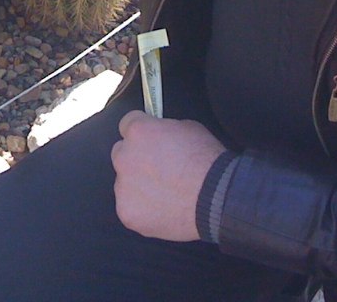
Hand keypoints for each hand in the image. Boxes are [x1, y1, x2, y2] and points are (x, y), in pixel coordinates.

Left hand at [111, 111, 226, 241]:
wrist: (215, 198)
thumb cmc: (206, 160)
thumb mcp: (188, 128)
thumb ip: (165, 130)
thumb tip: (161, 136)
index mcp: (138, 131)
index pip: (127, 124)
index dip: (142, 131)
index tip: (150, 140)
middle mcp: (124, 156)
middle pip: (121, 152)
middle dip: (135, 158)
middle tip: (158, 169)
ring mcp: (123, 187)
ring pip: (124, 182)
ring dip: (138, 184)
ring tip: (165, 193)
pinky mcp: (126, 212)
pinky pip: (130, 206)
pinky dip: (143, 208)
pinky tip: (163, 209)